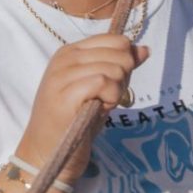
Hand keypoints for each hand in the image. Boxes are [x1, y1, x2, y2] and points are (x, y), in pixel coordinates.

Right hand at [15, 34, 147, 185]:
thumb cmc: (75, 121)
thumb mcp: (102, 88)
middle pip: (120, 53)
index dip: (126, 62)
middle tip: (104, 98)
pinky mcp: (65, 93)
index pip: (116, 40)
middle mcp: (65, 57)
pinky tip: (96, 110)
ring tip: (97, 105)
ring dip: (115, 92)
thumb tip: (145, 49)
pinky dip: (109, 98)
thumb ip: (120, 66)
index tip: (112, 85)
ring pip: (114, 68)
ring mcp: (63, 74)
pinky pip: (104, 82)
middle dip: (122, 79)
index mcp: (71, 51)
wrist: (47, 153)